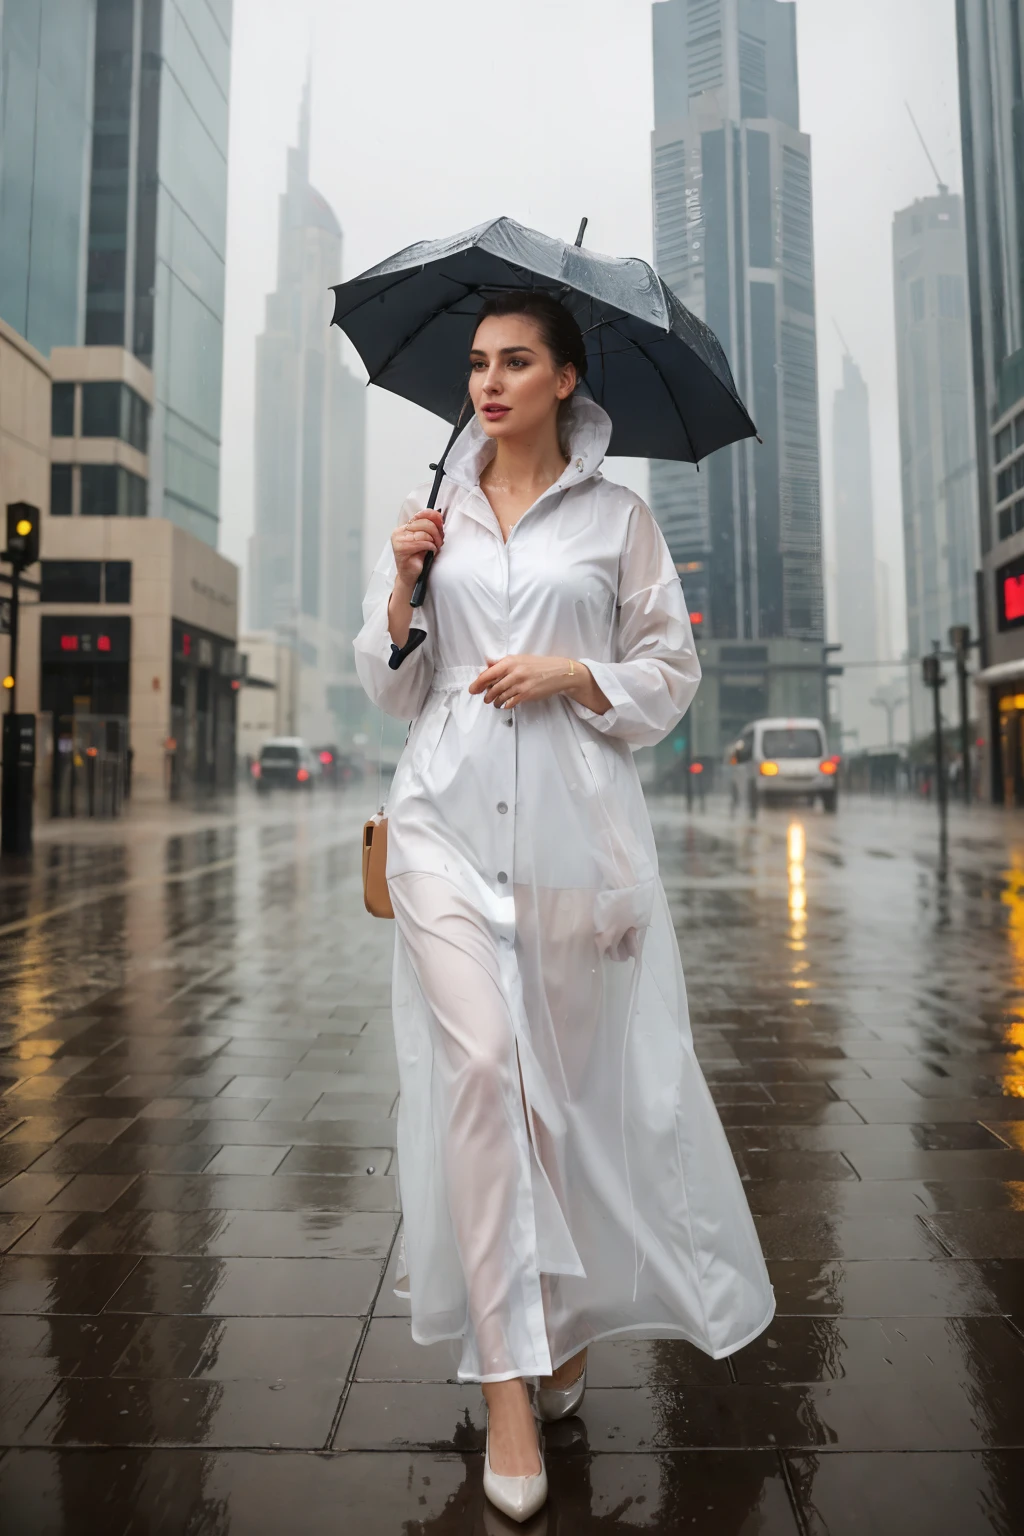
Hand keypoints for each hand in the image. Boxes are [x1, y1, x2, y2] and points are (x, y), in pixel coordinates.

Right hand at [391, 510, 443, 589]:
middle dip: (436, 532)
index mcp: (405, 527)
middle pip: (424, 523)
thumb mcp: (425, 540)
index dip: (433, 516)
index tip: (441, 520)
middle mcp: (400, 532)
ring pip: (424, 533)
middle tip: (439, 540)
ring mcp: (398, 540)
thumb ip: (429, 529)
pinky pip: (422, 543)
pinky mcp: (401, 548)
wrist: (409, 575)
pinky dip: (430, 546)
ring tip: (434, 547)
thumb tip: (439, 518)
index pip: (420, 515)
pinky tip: (430, 551)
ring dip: (433, 541)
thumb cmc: (416, 559)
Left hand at [469, 653, 609, 713]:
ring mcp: (520, 684)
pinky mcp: (527, 695)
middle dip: (486, 695)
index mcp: (510, 662)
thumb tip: (487, 663)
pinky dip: (505, 704)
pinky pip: (510, 702)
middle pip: (492, 687)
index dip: (478, 683)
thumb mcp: (521, 658)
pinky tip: (504, 705)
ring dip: (494, 701)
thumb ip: (502, 662)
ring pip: (500, 696)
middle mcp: (514, 672)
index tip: (473, 689)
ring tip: (494, 702)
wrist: (560, 672)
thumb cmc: (539, 665)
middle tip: (484, 698)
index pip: (488, 674)